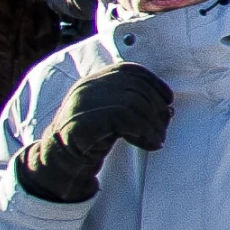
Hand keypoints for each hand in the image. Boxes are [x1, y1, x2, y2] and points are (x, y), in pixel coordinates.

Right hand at [13, 63, 173, 203]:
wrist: (60, 160)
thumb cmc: (91, 138)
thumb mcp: (112, 116)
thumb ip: (134, 106)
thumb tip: (169, 109)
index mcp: (94, 80)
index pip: (130, 70)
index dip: (154, 83)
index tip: (168, 100)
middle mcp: (88, 86)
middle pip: (136, 88)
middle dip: (156, 108)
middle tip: (163, 127)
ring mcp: (84, 102)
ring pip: (134, 104)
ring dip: (153, 124)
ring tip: (158, 139)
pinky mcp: (85, 121)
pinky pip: (126, 120)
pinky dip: (145, 133)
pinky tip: (149, 144)